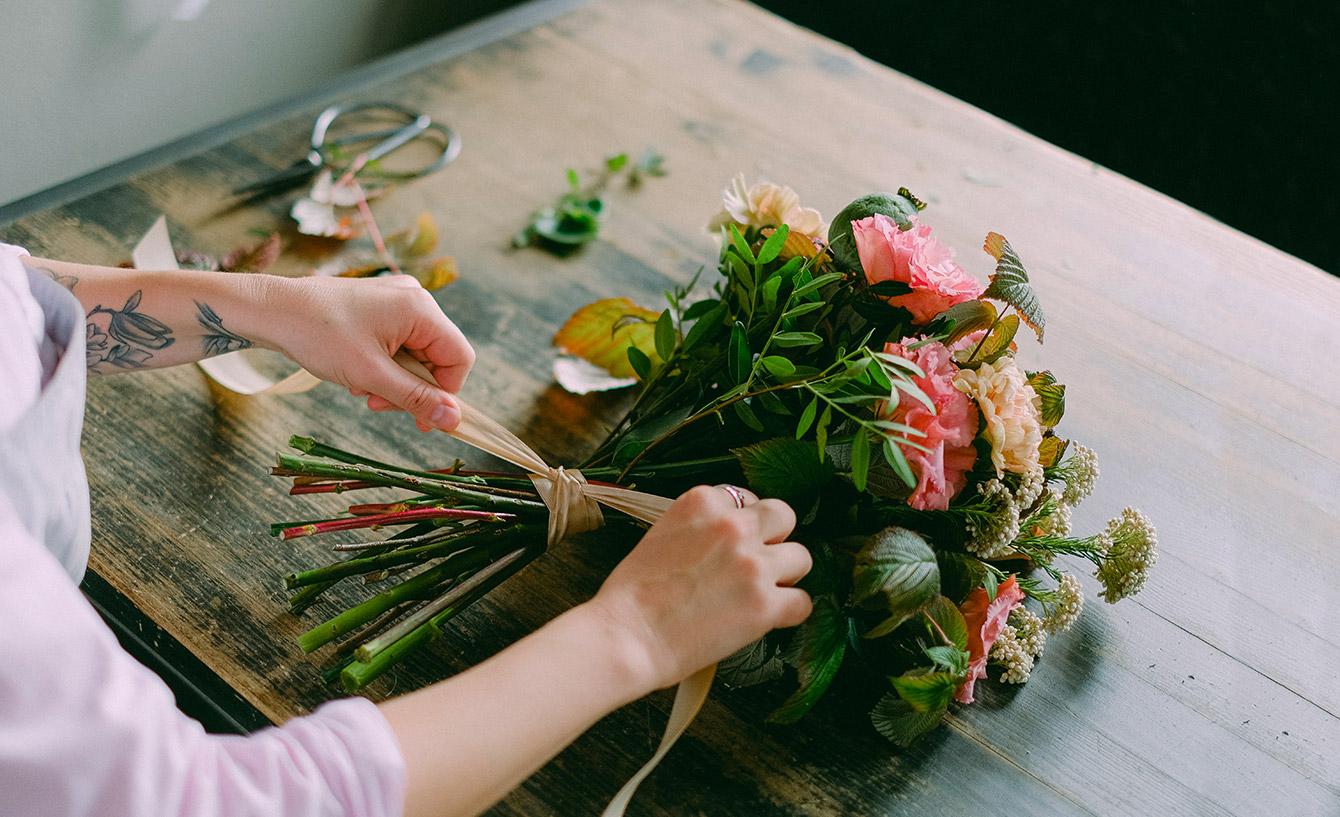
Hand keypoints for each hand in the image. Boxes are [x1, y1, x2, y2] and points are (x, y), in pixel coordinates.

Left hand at [264, 275, 474, 430]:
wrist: (272, 310)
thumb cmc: (318, 335)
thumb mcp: (371, 375)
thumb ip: (416, 398)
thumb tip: (454, 421)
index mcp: (420, 309)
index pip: (459, 358)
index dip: (444, 392)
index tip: (420, 416)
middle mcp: (415, 298)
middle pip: (437, 357)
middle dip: (411, 387)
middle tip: (378, 404)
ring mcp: (397, 300)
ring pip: (415, 354)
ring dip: (394, 380)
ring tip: (362, 388)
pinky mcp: (380, 306)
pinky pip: (398, 343)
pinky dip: (383, 365)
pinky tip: (357, 373)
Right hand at [586, 485, 812, 692]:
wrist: (627, 636)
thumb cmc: (632, 595)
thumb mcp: (661, 535)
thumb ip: (699, 529)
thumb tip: (726, 540)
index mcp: (702, 503)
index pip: (744, 498)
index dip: (743, 523)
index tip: (734, 543)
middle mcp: (733, 526)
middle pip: (782, 516)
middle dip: (774, 539)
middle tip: (757, 563)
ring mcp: (753, 564)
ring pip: (801, 557)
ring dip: (785, 576)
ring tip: (761, 593)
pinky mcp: (765, 605)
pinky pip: (802, 601)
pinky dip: (789, 612)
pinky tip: (768, 619)